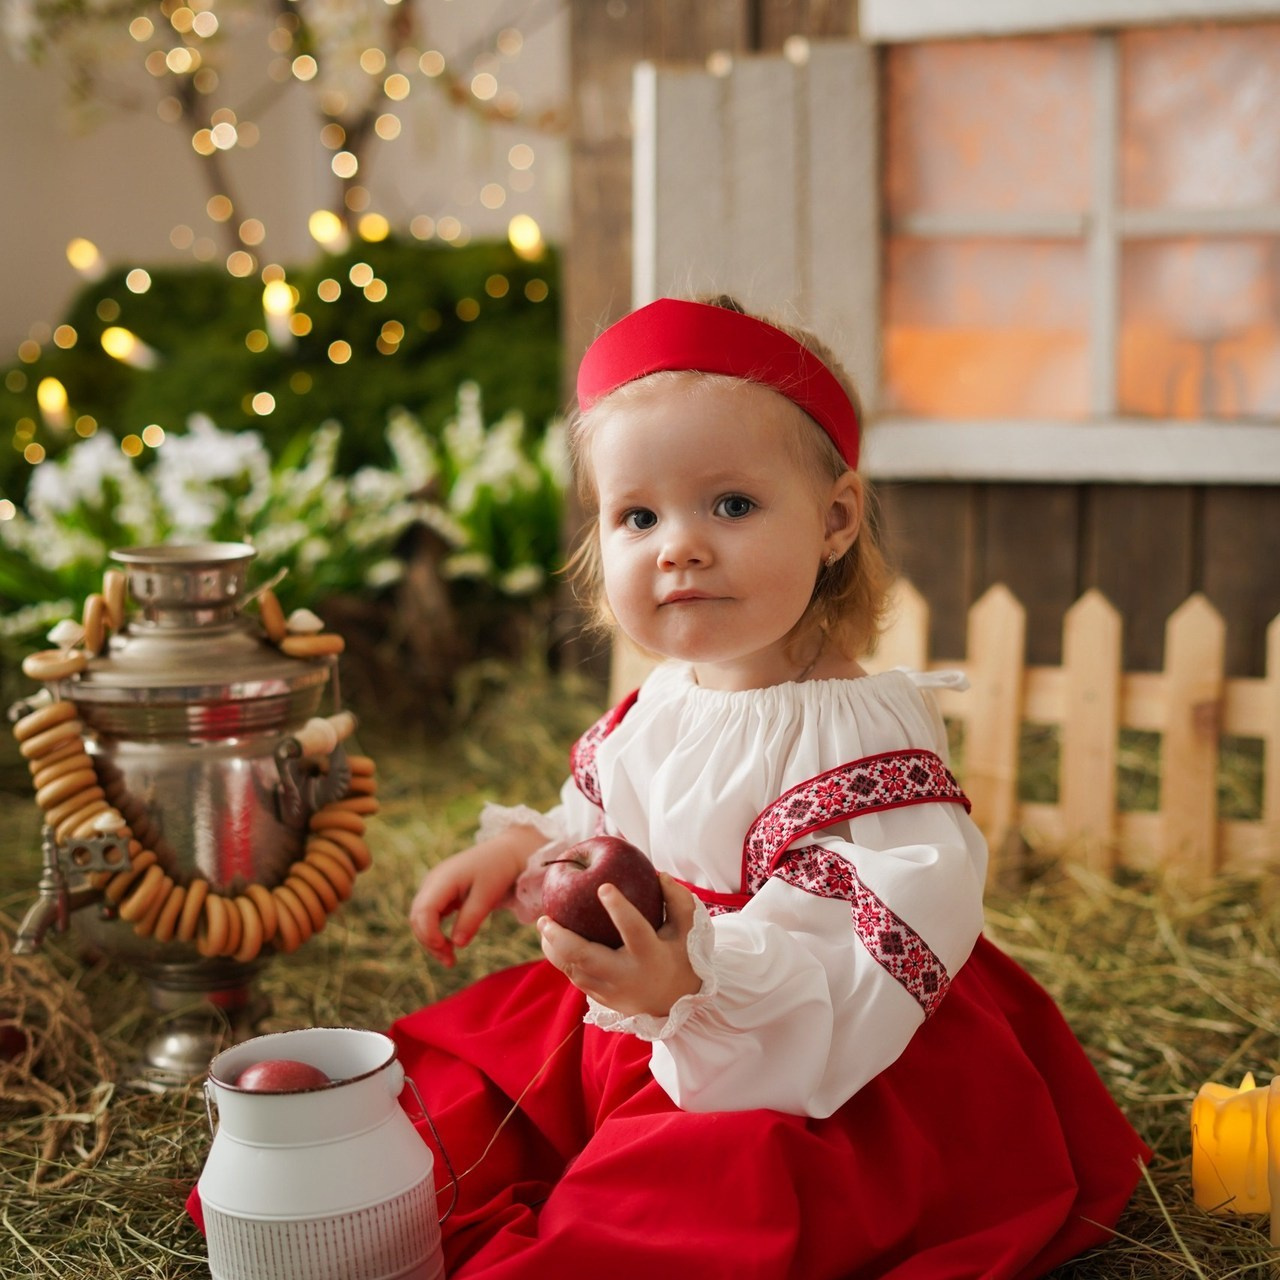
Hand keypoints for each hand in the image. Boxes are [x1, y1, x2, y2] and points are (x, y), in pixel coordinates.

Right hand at [410, 830, 539, 966]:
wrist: (506, 852)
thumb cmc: (498, 870)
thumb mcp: (488, 896)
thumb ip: (471, 919)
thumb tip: (456, 945)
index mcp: (442, 879)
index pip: (423, 911)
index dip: (429, 934)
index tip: (447, 950)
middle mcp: (432, 882)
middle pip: (417, 918)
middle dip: (429, 942)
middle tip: (450, 962)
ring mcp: (434, 886)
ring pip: (421, 919)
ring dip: (431, 940)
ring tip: (450, 959)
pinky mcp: (440, 892)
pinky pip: (430, 916)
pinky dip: (435, 932)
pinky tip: (449, 945)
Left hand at [538, 874, 701, 1018]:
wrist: (674, 1004)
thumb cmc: (681, 958)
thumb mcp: (687, 931)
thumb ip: (678, 901)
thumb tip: (660, 875)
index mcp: (650, 956)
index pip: (633, 930)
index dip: (619, 909)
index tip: (603, 887)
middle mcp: (627, 976)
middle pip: (586, 958)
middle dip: (562, 938)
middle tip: (545, 917)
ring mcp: (610, 990)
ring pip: (573, 971)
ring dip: (554, 948)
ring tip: (544, 924)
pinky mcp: (599, 997)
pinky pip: (575, 977)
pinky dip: (561, 958)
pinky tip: (552, 940)